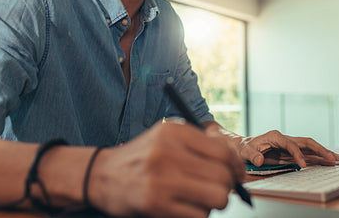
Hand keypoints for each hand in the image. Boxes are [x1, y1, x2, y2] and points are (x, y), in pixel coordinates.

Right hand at [87, 122, 244, 217]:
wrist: (102, 175)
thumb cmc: (142, 157)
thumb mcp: (167, 137)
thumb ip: (200, 144)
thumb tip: (236, 164)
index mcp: (174, 130)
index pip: (223, 151)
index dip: (236, 167)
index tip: (237, 175)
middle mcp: (168, 151)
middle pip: (223, 177)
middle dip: (227, 187)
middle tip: (219, 189)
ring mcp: (161, 178)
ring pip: (217, 198)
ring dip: (213, 203)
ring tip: (198, 198)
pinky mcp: (155, 203)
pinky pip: (199, 216)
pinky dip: (197, 215)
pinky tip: (182, 207)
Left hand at [239, 130, 338, 167]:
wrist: (243, 146)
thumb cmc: (244, 148)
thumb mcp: (245, 151)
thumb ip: (252, 155)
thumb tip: (259, 160)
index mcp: (275, 136)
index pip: (291, 145)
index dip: (298, 155)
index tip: (303, 166)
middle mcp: (284, 138)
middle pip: (306, 142)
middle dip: (320, 149)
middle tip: (333, 158)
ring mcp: (289, 145)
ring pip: (309, 147)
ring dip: (322, 153)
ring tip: (336, 159)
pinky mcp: (290, 152)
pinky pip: (306, 154)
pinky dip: (317, 158)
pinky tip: (327, 162)